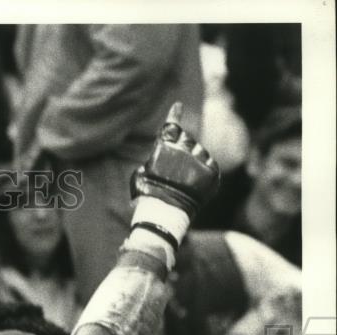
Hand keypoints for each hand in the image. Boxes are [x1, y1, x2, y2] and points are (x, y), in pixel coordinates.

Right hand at [131, 102, 219, 219]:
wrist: (166, 212)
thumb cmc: (147, 195)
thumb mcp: (139, 174)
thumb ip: (150, 162)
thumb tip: (152, 162)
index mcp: (164, 147)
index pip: (171, 125)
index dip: (175, 114)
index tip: (178, 104)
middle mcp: (183, 148)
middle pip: (186, 140)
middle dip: (182, 149)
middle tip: (176, 168)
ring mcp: (199, 159)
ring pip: (200, 152)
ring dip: (193, 161)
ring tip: (184, 180)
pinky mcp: (211, 171)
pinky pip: (209, 165)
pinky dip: (203, 172)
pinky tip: (194, 184)